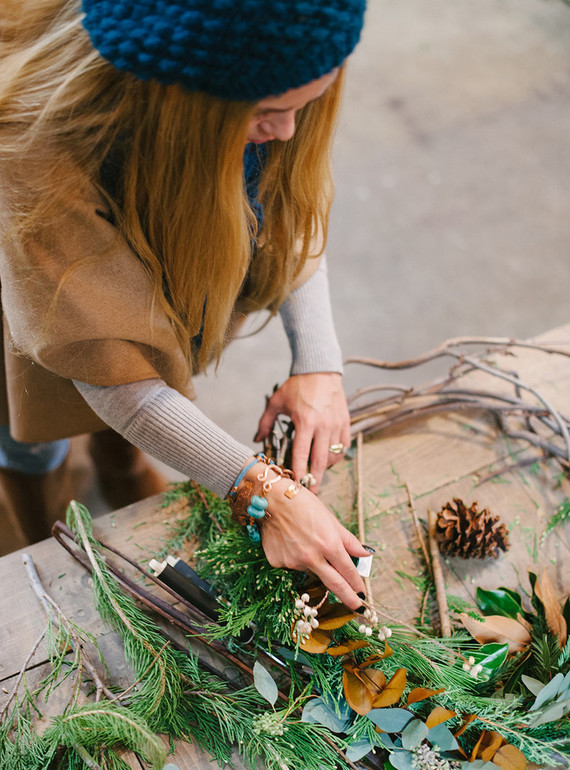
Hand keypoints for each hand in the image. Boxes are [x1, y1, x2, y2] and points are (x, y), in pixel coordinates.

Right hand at [243, 459, 368, 609]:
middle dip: (349, 598)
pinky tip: (291, 542)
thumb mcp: (330, 519)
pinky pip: (293, 566)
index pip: (348, 571)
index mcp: (329, 544)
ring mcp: (293, 562)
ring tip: (307, 542)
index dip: (357, 584)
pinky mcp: (278, 563)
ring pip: (311, 571)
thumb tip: (366, 553)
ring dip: (315, 565)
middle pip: (335, 584)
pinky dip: (296, 559)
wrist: (271, 499)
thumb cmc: (303, 504)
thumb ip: (349, 540)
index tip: (363, 595)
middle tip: (359, 609)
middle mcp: (312, 557)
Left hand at [255, 373, 350, 491]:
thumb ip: (265, 422)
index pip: (301, 453)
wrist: (320, 370)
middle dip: (315, 480)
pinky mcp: (345, 422)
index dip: (298, 471)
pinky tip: (328, 457)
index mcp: (305, 421)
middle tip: (310, 493)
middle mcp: (323, 425)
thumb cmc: (297, 386)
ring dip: (325, 467)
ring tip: (316, 472)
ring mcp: (337, 424)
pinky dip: (337, 455)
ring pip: (334, 455)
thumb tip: (257, 439)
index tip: (296, 485)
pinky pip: (344, 446)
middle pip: (321, 461)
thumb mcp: (276, 401)